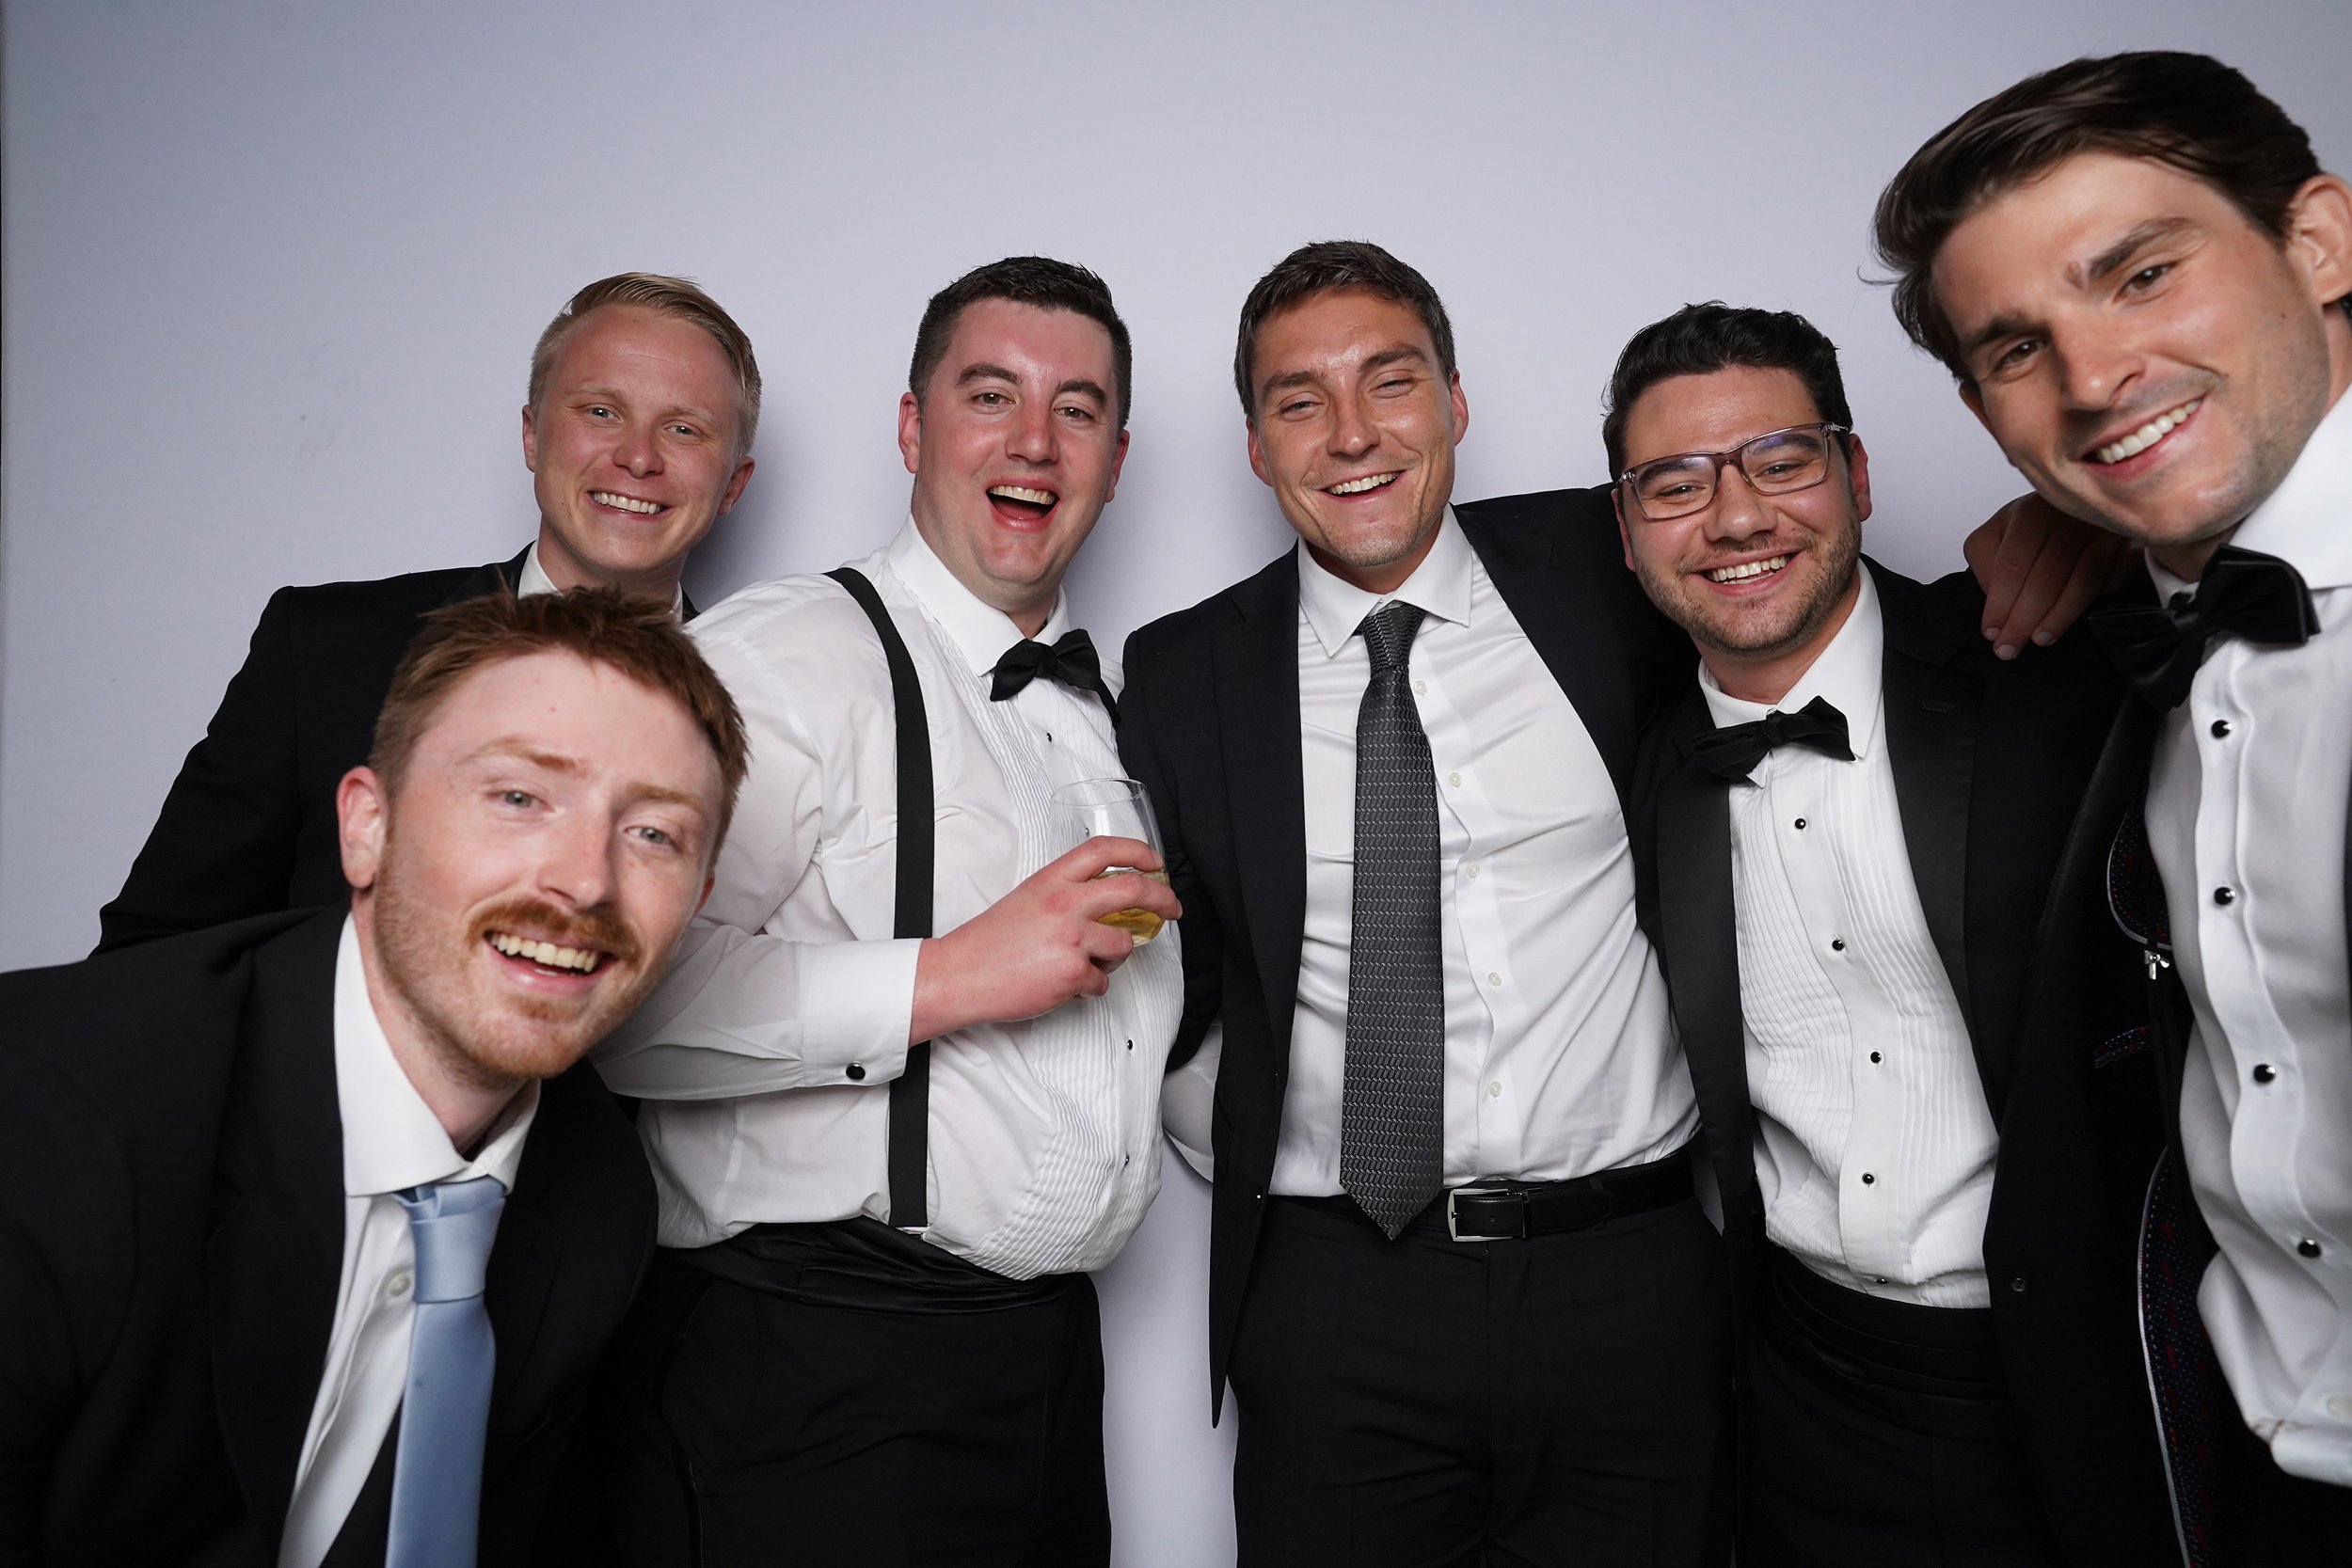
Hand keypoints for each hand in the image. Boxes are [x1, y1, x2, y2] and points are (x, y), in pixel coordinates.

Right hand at [908, 836, 1181, 1041]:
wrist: (960, 974)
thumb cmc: (989, 942)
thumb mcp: (1029, 900)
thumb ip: (1066, 894)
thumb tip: (1107, 902)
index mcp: (1052, 879)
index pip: (1105, 849)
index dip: (1138, 852)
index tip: (1155, 862)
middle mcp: (1065, 902)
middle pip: (1133, 889)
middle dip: (1163, 898)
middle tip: (1172, 908)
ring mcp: (1071, 937)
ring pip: (1123, 944)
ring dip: (1114, 958)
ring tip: (1087, 963)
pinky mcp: (1074, 971)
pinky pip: (1102, 981)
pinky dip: (1089, 987)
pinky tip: (1064, 984)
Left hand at [1962, 493, 2137, 658]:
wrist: (2080, 504)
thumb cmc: (2035, 524)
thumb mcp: (1997, 534)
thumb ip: (1985, 561)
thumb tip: (1994, 597)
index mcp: (2030, 513)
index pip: (2011, 567)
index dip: (2000, 605)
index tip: (1992, 632)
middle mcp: (2069, 516)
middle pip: (2046, 579)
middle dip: (2023, 620)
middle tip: (2010, 648)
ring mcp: (2103, 528)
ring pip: (2083, 580)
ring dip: (2058, 617)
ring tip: (2040, 639)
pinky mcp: (2130, 541)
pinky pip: (2117, 575)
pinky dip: (2099, 598)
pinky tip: (2081, 618)